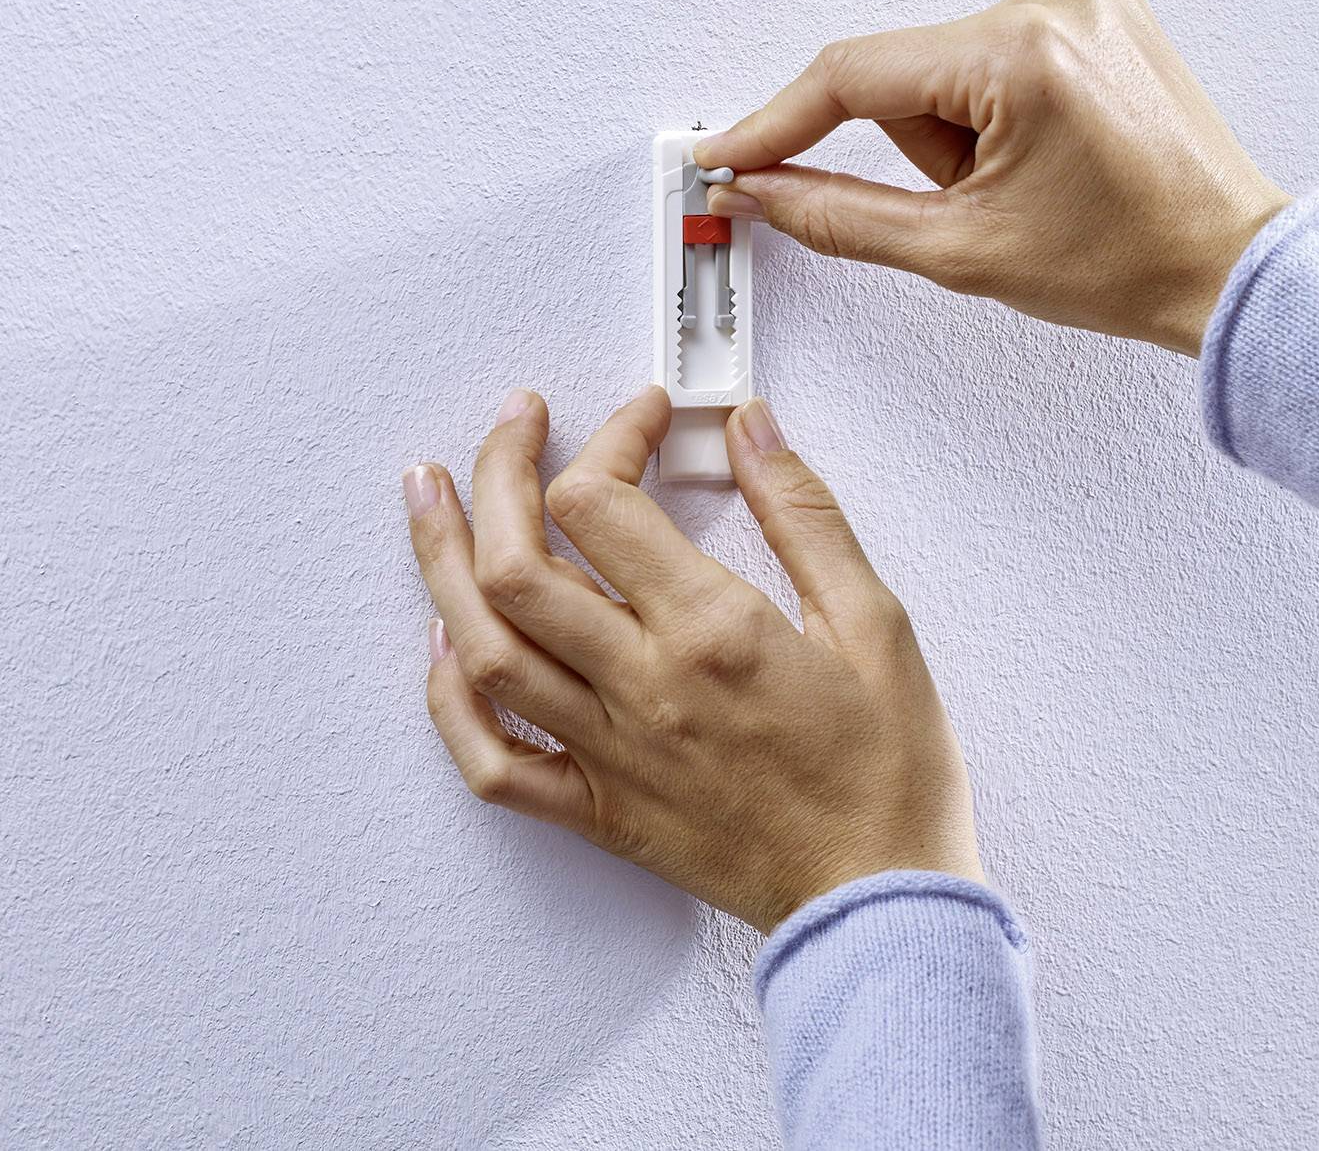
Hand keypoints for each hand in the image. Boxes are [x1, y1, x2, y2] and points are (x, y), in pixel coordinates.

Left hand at [404, 386, 984, 932]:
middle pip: (516, 563)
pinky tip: (446, 646)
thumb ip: (804, 513)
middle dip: (499, 471)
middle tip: (516, 423)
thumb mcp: (875, 621)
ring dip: (442, 561)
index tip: (643, 416)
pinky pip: (494, 763)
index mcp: (712, 632)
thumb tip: (751, 428)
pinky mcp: (600, 811)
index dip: (610, 436)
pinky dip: (452, 702)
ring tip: (430, 495)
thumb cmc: (888, 774)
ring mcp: (610, 754)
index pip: (603, 502)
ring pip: (485, 649)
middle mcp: (644, 689)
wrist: (882, 903)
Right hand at [694, 0, 1291, 354]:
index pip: (853, 76)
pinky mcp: (1101, 9)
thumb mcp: (961, 252)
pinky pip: (997, 54)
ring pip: (948, 67)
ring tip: (1034, 183)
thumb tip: (761, 190)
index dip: (776, 123)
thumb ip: (838, 216)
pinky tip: (1052, 154)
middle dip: (922, 151)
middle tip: (987, 205)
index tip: (725, 154)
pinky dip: (996, 108)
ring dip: (960, 132)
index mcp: (1020, 54)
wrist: (1231, 267)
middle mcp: (1053, 1)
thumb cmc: (1127, 265)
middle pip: (906, 75)